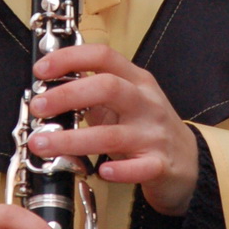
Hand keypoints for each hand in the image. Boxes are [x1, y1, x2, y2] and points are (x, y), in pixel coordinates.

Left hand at [29, 44, 198, 217]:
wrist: (189, 162)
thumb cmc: (147, 128)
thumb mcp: (124, 101)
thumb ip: (92, 93)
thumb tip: (48, 86)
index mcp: (136, 81)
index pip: (103, 56)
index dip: (69, 59)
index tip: (41, 71)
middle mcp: (146, 103)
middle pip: (107, 88)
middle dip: (67, 95)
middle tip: (39, 108)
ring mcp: (154, 134)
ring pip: (113, 134)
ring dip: (73, 140)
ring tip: (43, 145)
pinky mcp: (160, 165)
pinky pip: (138, 168)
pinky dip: (118, 171)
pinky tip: (100, 172)